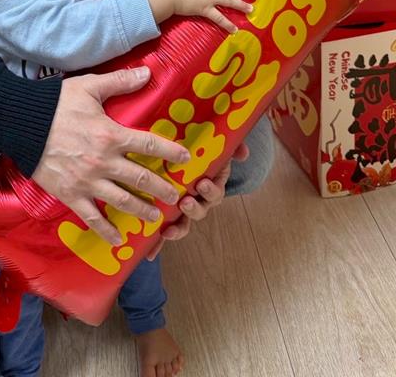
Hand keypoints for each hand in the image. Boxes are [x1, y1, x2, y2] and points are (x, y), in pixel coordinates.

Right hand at [32, 67, 191, 244]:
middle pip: (140, 178)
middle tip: (177, 197)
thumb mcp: (89, 87)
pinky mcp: (70, 194)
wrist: (21, 123)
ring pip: (121, 201)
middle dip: (161, 188)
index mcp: (111, 135)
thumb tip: (147, 72)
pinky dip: (106, 230)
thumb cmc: (56, 103)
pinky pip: (91, 217)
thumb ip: (119, 82)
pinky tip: (117, 240)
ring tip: (156, 217)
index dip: (170, 152)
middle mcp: (103, 161)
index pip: (148, 145)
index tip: (186, 159)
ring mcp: (87, 181)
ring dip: (141, 210)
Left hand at [146, 141, 249, 260]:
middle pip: (200, 211)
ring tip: (169, 228)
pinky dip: (158, 242)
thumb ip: (232, 145)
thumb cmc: (200, 146)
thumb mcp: (216, 143)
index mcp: (210, 182)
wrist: (183, 146)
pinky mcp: (166, 211)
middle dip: (194, 209)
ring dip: (179, 228)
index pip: (215, 192)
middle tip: (185, 202)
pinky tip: (151, 253)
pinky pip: (164, 228)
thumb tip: (244, 153)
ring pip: (184, 223)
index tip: (202, 184)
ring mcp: (182, 206)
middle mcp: (198, 198)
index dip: (210, 191)